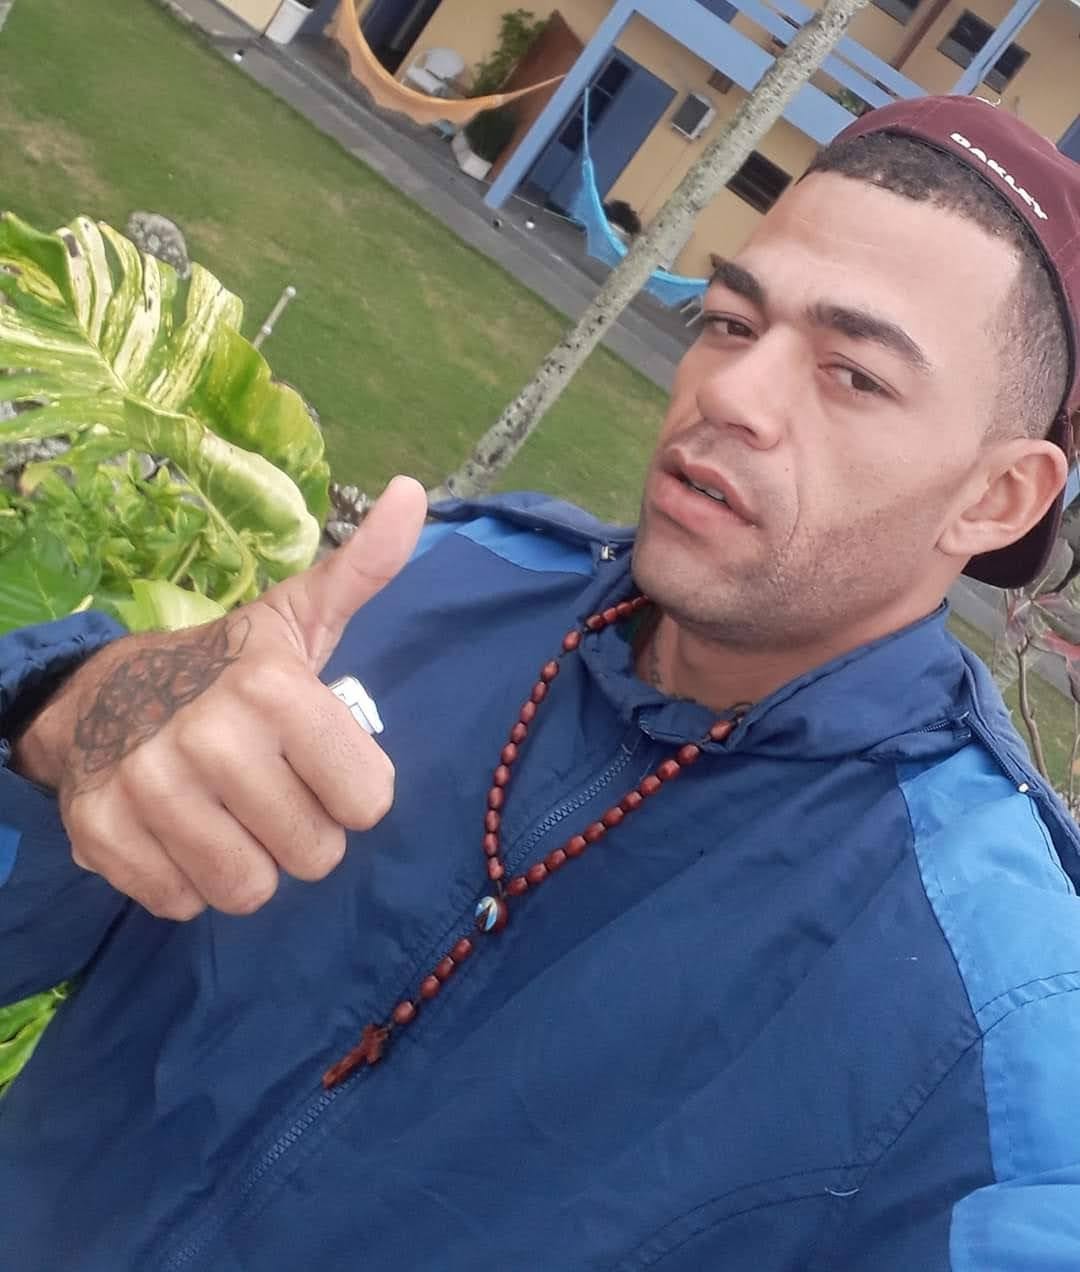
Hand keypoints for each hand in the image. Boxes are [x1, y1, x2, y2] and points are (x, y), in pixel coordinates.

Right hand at [12, 476, 427, 919]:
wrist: (106, 691)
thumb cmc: (229, 668)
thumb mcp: (301, 618)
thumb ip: (365, 571)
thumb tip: (412, 492)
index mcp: (275, 690)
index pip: (369, 804)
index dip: (350, 790)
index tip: (318, 760)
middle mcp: (211, 739)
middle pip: (314, 856)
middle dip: (302, 833)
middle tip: (270, 790)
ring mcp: (149, 790)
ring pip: (248, 891)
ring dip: (247, 863)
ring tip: (228, 813)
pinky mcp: (101, 836)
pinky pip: (182, 903)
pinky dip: (186, 880)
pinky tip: (178, 831)